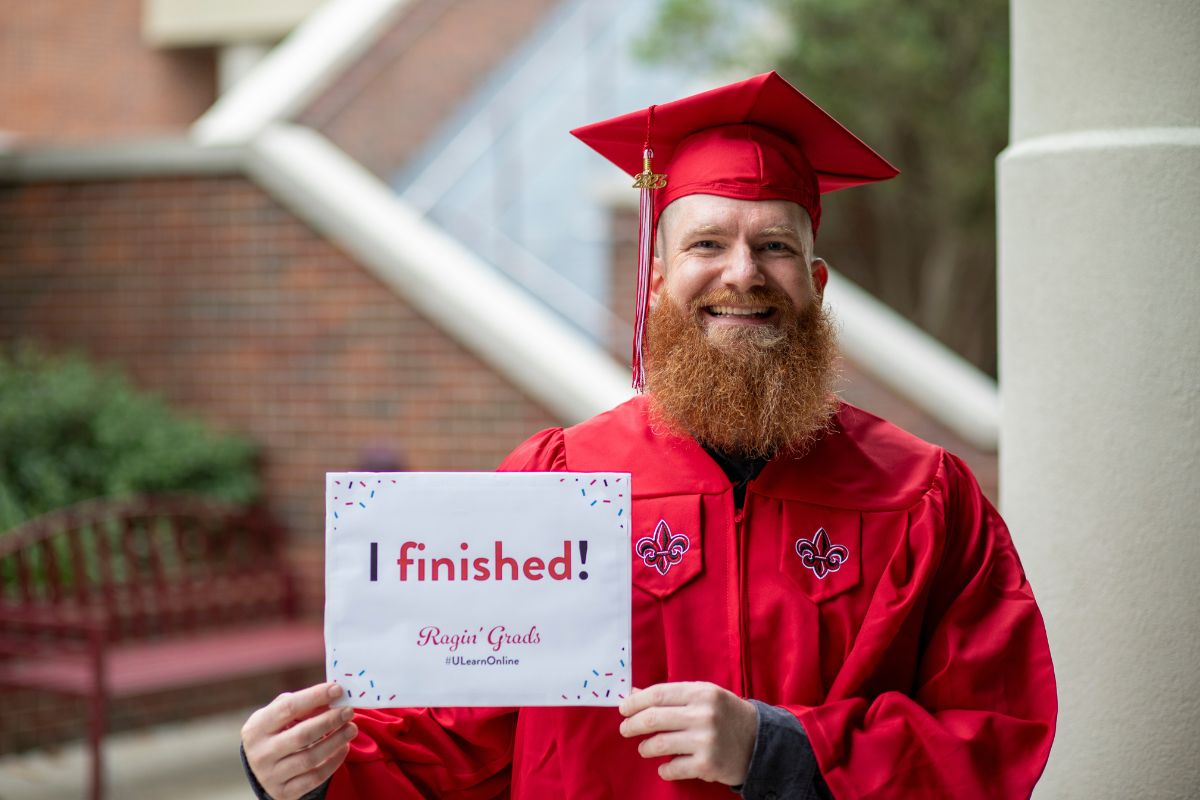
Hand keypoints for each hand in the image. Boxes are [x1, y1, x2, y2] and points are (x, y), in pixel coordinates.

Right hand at [241, 682, 356, 799]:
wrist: (262, 768)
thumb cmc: (276, 732)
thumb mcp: (279, 716)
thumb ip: (302, 705)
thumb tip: (333, 696)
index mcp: (257, 728)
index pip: (288, 708)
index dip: (315, 697)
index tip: (337, 689)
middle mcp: (260, 753)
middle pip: (302, 735)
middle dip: (330, 721)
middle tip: (349, 711)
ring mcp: (271, 775)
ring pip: (310, 758)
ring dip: (336, 741)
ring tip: (352, 728)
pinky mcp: (284, 792)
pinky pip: (315, 778)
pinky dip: (333, 762)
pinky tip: (344, 748)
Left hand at [618, 681, 757, 784]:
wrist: (761, 743)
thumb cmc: (726, 715)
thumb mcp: (704, 696)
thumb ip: (672, 695)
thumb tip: (634, 693)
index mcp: (701, 692)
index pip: (658, 694)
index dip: (635, 702)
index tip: (623, 709)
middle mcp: (703, 714)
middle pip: (653, 718)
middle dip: (632, 725)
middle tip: (625, 729)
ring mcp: (705, 740)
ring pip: (658, 745)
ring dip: (645, 748)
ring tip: (644, 748)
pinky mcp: (707, 765)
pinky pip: (672, 768)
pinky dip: (664, 769)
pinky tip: (665, 767)